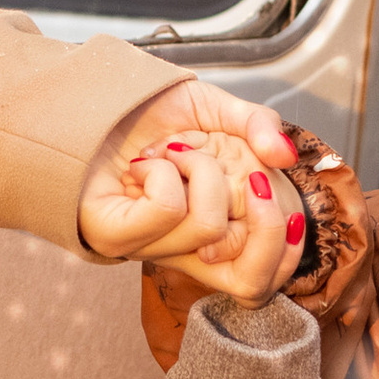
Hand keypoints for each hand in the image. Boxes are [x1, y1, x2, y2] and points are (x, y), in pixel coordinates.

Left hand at [79, 82, 303, 305]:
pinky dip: (164, 170)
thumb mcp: (218, 110)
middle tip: (240, 170)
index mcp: (218, 232)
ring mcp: (149, 250)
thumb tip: (285, 156)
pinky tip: (145, 162)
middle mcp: (187, 251)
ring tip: (170, 152)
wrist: (93, 96)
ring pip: (208, 226)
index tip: (265, 181)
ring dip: (199, 169)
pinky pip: (167, 208)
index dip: (285, 235)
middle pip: (253, 282)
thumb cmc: (151, 112)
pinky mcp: (114, 236)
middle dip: (262, 211)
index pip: (268, 277)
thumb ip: (258, 126)